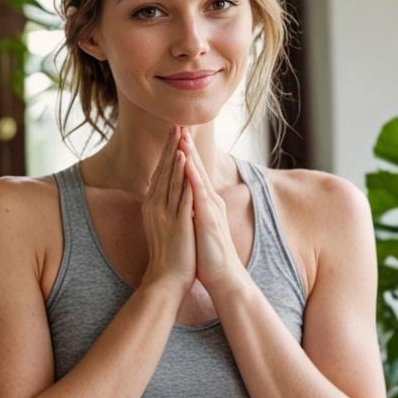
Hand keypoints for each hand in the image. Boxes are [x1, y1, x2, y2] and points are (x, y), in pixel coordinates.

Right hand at [138, 126, 196, 296]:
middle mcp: (156, 206)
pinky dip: (182, 176)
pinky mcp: (176, 222)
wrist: (167, 279)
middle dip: (170, 146)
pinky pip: (179, 194)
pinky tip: (185, 161)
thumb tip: (165, 193)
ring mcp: (165, 213)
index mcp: (154, 206)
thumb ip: (164, 207)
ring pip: (170, 178)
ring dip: (175, 154)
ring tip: (180, 134)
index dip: (167, 153)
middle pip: (164, 170)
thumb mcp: (164, 224)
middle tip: (175, 124)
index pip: (161, 173)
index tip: (173, 134)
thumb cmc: (169, 254)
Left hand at [177, 128, 247, 290]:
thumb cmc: (207, 253)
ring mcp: (210, 208)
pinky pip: (200, 193)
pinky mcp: (209, 217)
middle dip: (187, 146)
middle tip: (178, 124)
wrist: (222, 274)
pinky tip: (187, 164)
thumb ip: (192, 210)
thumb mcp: (196, 225)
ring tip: (182, 136)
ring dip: (190, 155)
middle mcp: (209, 200)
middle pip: (196, 168)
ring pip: (198, 176)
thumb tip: (183, 200)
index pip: (192, 173)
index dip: (184, 154)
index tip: (175, 136)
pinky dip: (193, 177)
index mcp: (204, 202)